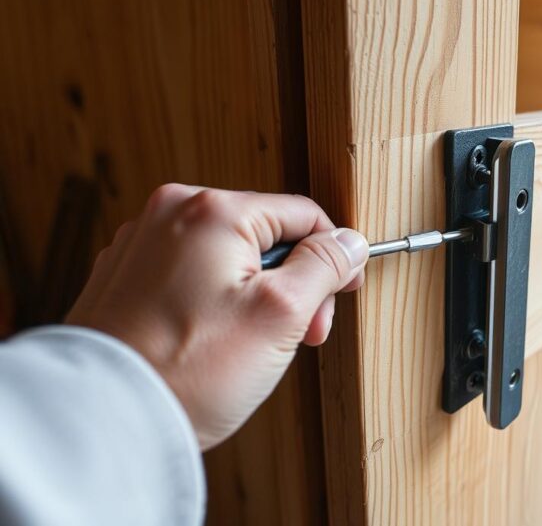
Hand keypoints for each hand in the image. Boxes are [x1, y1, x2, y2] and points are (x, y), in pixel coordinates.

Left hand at [66, 184, 367, 449]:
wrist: (102, 420)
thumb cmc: (187, 370)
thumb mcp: (281, 314)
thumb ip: (324, 266)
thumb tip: (349, 242)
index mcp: (212, 210)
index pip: (303, 214)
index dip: (334, 255)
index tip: (342, 293)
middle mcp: (169, 214)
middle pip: (264, 234)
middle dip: (293, 283)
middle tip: (301, 334)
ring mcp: (140, 245)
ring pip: (228, 257)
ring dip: (256, 295)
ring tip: (254, 347)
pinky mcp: (122, 278)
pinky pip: (191, 276)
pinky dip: (214, 303)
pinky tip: (215, 343)